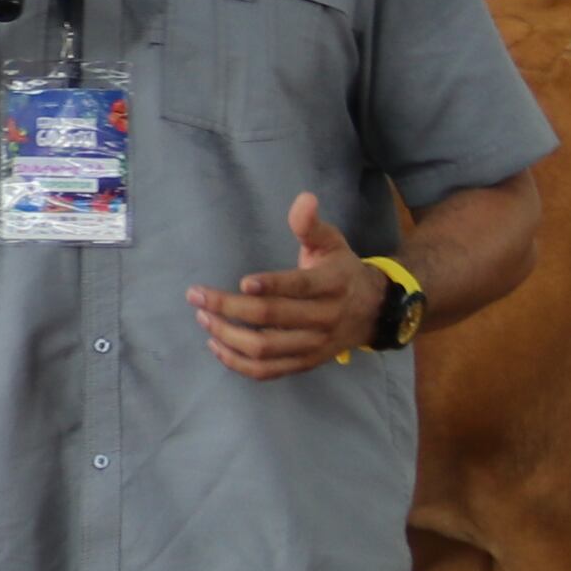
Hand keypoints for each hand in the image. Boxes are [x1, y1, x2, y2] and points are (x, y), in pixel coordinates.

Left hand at [188, 191, 383, 378]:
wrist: (372, 312)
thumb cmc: (341, 271)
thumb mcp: (332, 243)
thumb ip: (310, 225)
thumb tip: (304, 198)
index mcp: (332, 284)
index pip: (300, 287)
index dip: (271, 285)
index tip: (242, 282)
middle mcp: (325, 318)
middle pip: (272, 318)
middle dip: (230, 308)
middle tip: (198, 297)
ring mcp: (314, 345)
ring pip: (265, 349)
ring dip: (228, 336)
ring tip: (203, 319)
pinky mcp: (304, 363)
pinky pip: (267, 371)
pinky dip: (237, 363)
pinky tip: (216, 345)